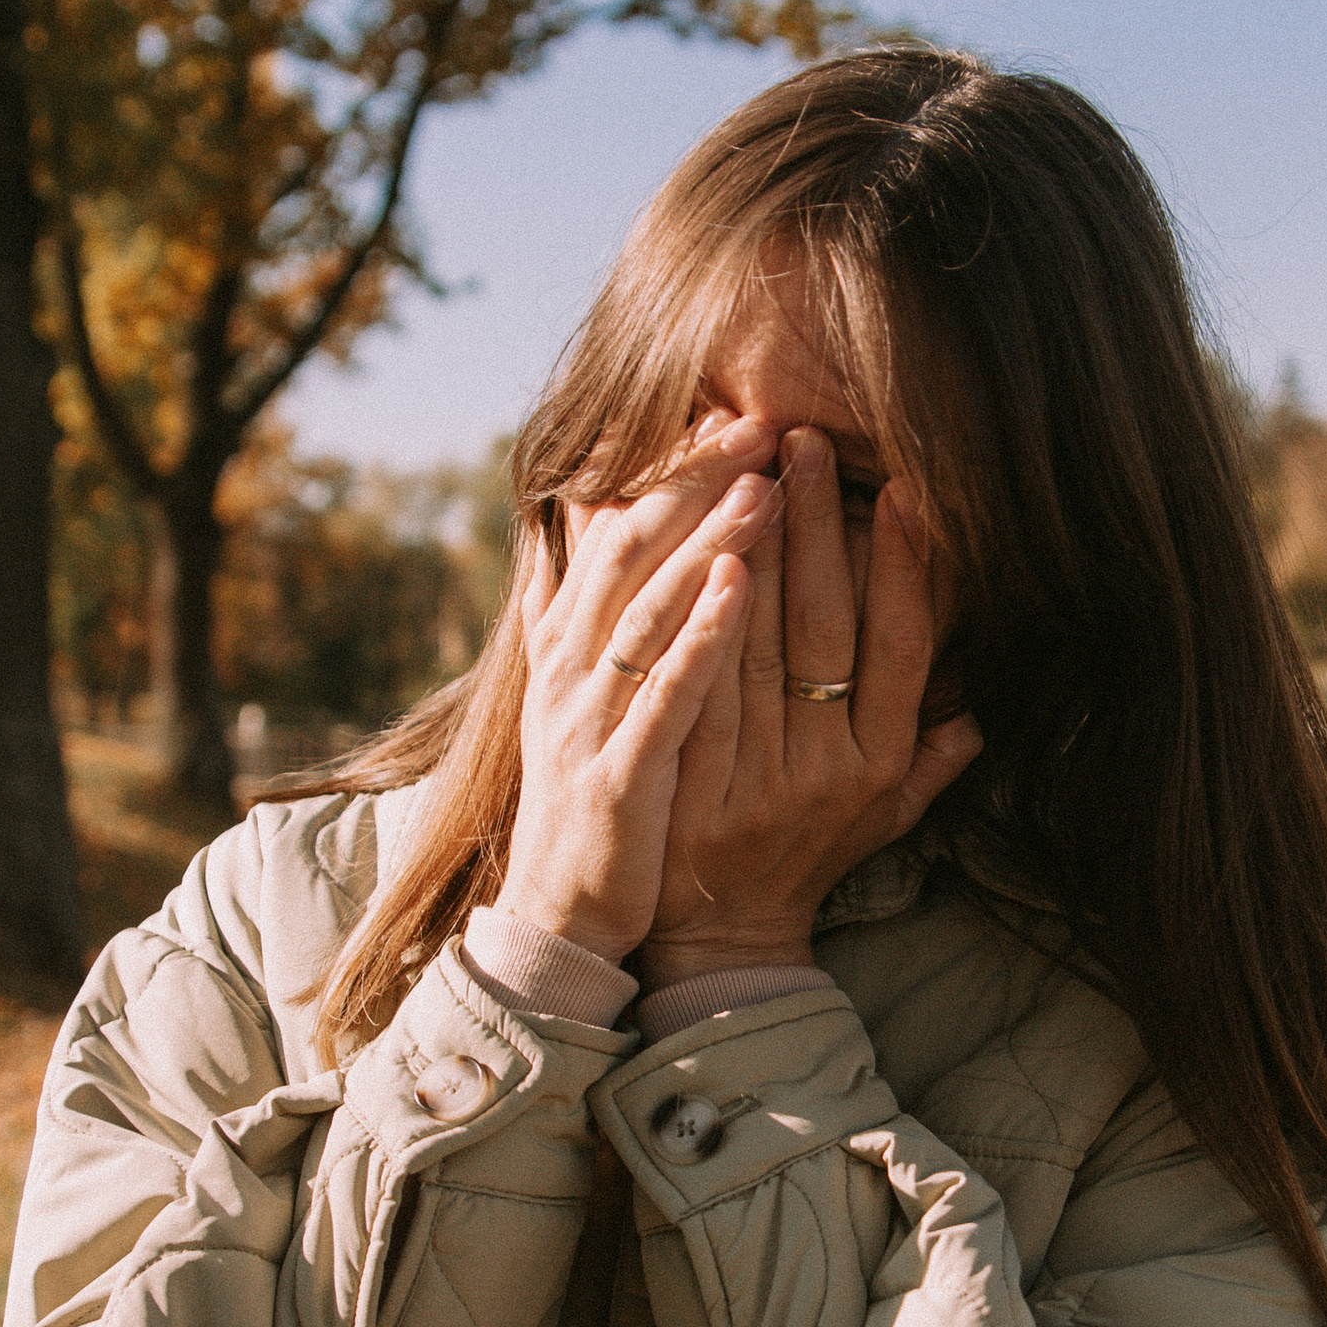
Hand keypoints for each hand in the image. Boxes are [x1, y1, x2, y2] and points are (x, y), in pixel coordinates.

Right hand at [495, 418, 782, 961]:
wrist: (560, 912)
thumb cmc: (589, 795)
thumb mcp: (572, 689)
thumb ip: (570, 606)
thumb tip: (566, 519)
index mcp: (569, 640)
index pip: (619, 528)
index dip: (673, 469)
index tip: (732, 414)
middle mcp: (571, 665)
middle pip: (632, 547)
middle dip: (696, 482)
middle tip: (761, 420)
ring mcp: (591, 716)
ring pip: (649, 608)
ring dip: (708, 542)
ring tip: (766, 483)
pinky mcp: (619, 771)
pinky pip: (663, 691)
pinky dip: (699, 635)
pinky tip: (739, 587)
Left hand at [639, 428, 982, 989]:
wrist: (721, 944)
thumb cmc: (805, 863)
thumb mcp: (882, 821)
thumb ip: (931, 763)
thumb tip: (979, 709)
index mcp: (878, 764)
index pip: (899, 647)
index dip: (904, 569)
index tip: (901, 493)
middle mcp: (824, 770)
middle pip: (821, 628)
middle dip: (813, 527)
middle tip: (801, 441)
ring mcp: (752, 781)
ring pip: (750, 648)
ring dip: (743, 550)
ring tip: (738, 469)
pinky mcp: (685, 790)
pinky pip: (684, 686)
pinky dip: (679, 619)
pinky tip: (672, 554)